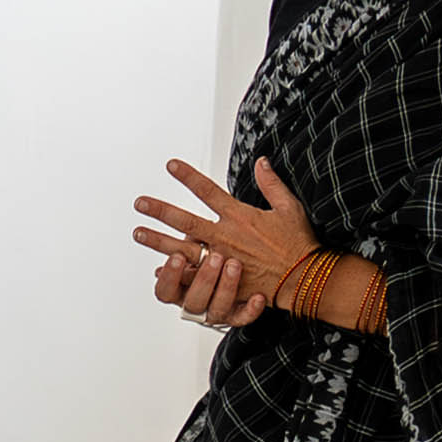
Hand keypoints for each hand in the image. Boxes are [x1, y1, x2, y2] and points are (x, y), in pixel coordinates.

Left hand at [133, 156, 317, 303]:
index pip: (208, 191)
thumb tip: (262, 161)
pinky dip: (176, 273)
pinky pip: (194, 277)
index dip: (188, 176)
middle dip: (161, 211)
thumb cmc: (298, 244)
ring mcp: (221, 259)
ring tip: (138, 233)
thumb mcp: (289, 207)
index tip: (170, 165)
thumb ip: (272, 184)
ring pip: (182, 248)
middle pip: (185, 220)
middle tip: (140, 204)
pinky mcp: (223, 280)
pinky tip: (158, 269)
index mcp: (239, 217)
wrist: (303, 278)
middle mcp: (225, 237)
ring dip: (159, 241)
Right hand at [146, 243, 266, 329]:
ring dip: (226, 287)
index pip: (165, 290)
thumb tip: (190, 233)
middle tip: (215, 257)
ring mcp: (216, 312)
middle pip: (193, 301)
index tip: (178, 256)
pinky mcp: (236, 317)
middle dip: (204, 279)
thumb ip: (191, 243)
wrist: (244, 272)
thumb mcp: (198, 248)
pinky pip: (244, 318)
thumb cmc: (212, 256)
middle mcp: (195, 304)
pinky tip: (258, 296)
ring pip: (218, 309)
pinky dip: (251, 309)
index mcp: (179, 290)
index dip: (169, 277)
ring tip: (234, 265)